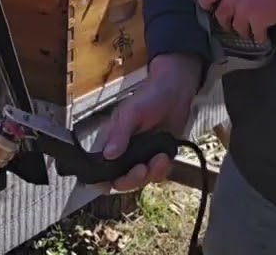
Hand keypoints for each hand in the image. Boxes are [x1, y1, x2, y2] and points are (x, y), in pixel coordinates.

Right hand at [95, 53, 200, 192]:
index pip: (99, 170)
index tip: (112, 183)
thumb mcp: (131, 112)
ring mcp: (141, 156)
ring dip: (150, 174)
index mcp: (111, 141)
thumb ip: (120, 134)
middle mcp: (124, 153)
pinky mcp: (157, 158)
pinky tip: (165, 157)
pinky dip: (161, 170)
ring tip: (160, 158)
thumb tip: (107, 154)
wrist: (176, 92)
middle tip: (142, 169)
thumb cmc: (150, 96)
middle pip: (121, 181)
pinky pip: (157, 175)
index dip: (103, 181)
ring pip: (141, 180)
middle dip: (132, 180)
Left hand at [199, 0, 275, 43]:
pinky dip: (259, 37)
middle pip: (221, 14)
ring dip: (242, 31)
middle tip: (229, 25)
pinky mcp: (259, 21)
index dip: (205, 2)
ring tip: (248, 32)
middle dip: (224, 22)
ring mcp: (245, 10)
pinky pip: (255, 35)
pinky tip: (263, 37)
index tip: (206, 8)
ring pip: (237, 27)